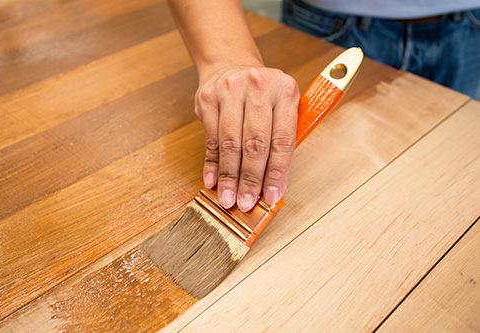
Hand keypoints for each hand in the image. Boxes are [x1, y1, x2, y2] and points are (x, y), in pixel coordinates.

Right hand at [195, 65, 299, 211]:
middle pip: (255, 143)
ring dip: (230, 176)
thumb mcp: (280, 107)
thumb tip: (272, 185)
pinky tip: (213, 181)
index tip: (271, 196)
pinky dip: (212, 163)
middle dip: (251, 178)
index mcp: (286, 91)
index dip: (276, 172)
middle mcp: (259, 87)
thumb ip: (280, 140)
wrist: (230, 65)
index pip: (282, 140)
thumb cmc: (261, 95)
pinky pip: (211, 138)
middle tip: (247, 203)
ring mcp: (231, 90)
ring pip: (231, 143)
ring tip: (229, 198)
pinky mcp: (208, 98)